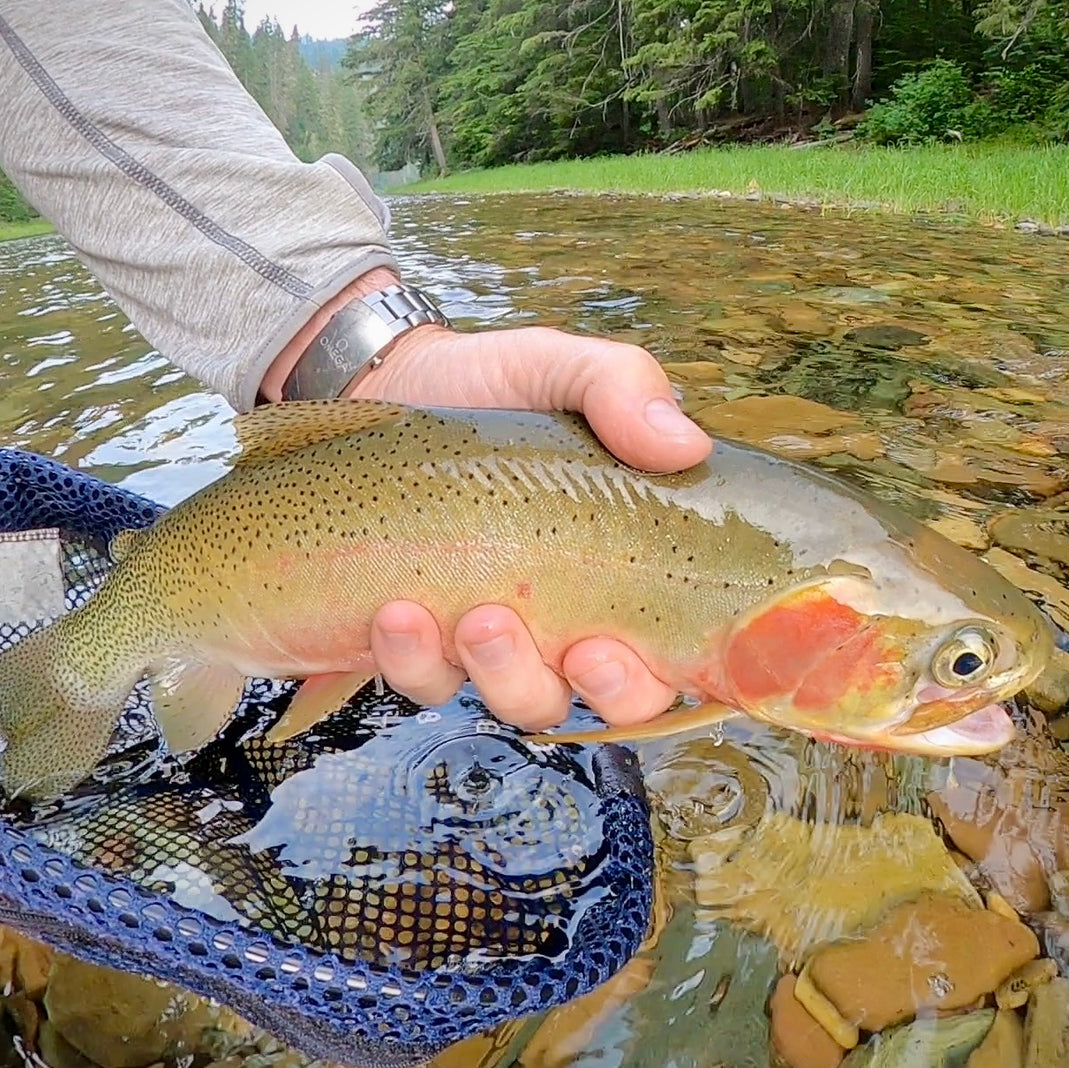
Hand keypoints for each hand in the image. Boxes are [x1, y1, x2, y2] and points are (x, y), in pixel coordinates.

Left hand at [261, 269, 713, 730]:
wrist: (382, 384)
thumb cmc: (488, 383)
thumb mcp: (556, 367)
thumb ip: (621, 387)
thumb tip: (686, 443)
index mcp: (628, 562)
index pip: (679, 647)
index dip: (669, 672)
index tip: (627, 646)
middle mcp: (574, 615)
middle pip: (617, 699)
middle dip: (606, 690)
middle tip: (579, 651)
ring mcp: (497, 638)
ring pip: (523, 700)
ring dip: (505, 675)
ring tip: (476, 618)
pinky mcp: (425, 644)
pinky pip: (428, 682)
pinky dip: (415, 660)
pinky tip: (397, 614)